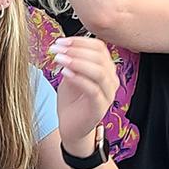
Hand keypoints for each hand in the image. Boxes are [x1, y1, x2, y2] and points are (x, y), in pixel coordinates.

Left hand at [49, 36, 119, 153]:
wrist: (70, 127)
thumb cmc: (71, 102)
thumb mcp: (70, 76)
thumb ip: (72, 62)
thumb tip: (65, 46)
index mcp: (106, 69)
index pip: (99, 48)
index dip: (79, 42)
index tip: (60, 41)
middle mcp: (111, 80)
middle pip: (100, 57)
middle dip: (76, 50)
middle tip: (57, 49)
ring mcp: (108, 94)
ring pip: (98, 71)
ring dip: (77, 62)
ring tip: (59, 59)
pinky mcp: (100, 107)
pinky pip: (93, 89)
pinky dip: (79, 78)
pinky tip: (65, 73)